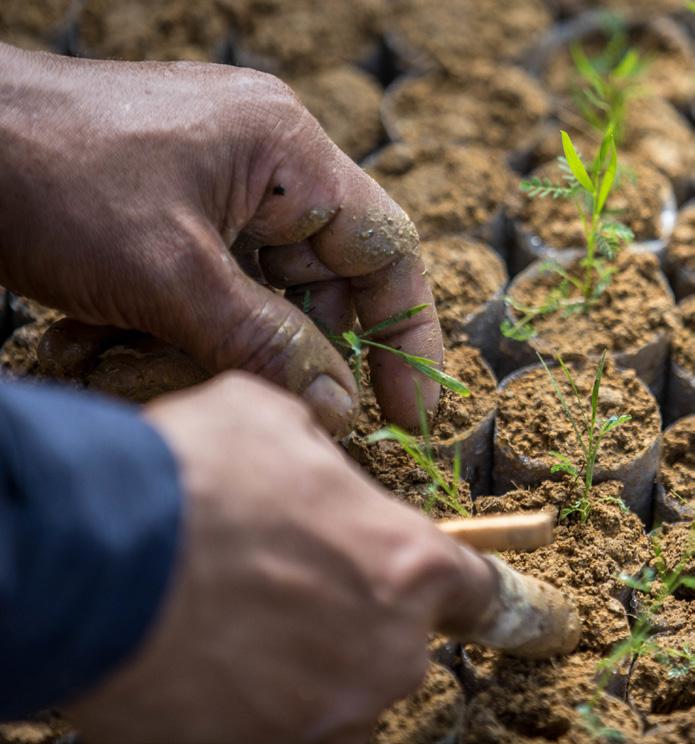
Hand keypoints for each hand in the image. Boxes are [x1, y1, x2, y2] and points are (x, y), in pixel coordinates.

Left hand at [0, 44, 442, 433]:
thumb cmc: (53, 178)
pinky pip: (219, 283)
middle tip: (296, 412)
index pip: (385, 247)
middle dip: (305, 347)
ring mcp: (222, 188)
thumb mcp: (171, 275)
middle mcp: (268, 166)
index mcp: (287, 155)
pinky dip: (191, 323)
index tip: (408, 409)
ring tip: (161, 359)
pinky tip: (127, 338)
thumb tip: (340, 407)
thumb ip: (265, 343)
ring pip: (267, 290)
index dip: (406, 333)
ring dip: (231, 341)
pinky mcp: (183, 214)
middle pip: (328, 276)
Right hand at [65, 374, 496, 743]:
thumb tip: (314, 461)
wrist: (93, 552)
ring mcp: (323, 715)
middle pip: (393, 640)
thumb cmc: (195, 472)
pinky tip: (204, 656)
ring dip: (303, 662)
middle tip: (281, 579)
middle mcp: (382, 652)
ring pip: (336, 691)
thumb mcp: (270, 418)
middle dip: (351, 610)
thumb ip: (318, 450)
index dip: (461, 582)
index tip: (465, 594)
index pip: (473, 586)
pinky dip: (252, 700)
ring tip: (232, 618)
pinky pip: (276, 727)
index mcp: (401, 562)